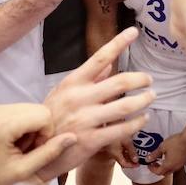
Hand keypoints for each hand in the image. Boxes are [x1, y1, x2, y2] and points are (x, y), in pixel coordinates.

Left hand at [0, 103, 76, 184]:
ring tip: (18, 147)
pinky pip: (18, 110)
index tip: (33, 151)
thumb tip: (72, 137)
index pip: (44, 115)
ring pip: (29, 108)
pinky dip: (21, 124)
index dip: (46, 134)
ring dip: (30, 127)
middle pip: (37, 109)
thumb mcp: (22, 171)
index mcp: (4, 124)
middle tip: (26, 150)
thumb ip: (49, 153)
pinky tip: (11, 141)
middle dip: (39, 129)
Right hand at [37, 28, 154, 178]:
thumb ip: (88, 79)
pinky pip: (121, 129)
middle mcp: (79, 98)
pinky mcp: (91, 140)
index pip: (99, 58)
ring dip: (143, 100)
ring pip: (125, 106)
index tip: (134, 31)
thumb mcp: (62, 94)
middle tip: (149, 80)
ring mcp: (85, 120)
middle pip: (120, 82)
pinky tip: (142, 119)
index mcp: (73, 83)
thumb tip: (109, 64)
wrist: (35, 152)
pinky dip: (137, 123)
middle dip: (140, 79)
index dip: (118, 43)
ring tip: (150, 97)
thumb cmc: (50, 119)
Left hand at [148, 130, 185, 174]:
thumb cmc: (176, 142)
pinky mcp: (185, 161)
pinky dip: (171, 164)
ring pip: (171, 170)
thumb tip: (148, 159)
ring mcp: (181, 165)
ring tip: (162, 159)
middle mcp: (175, 167)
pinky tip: (170, 156)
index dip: (152, 169)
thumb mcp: (162, 147)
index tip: (149, 164)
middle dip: (158, 169)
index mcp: (168, 165)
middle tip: (154, 163)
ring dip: (165, 167)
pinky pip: (176, 166)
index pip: (158, 172)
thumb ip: (154, 154)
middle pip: (164, 173)